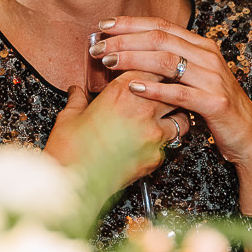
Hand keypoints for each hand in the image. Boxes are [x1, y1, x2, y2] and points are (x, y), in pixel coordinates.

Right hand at [45, 77, 189, 182]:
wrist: (73, 185)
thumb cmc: (69, 150)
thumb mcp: (69, 117)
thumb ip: (78, 99)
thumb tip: (77, 91)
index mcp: (122, 92)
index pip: (153, 67)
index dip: (154, 67)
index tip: (151, 69)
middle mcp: (143, 110)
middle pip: (173, 90)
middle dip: (170, 90)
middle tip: (163, 92)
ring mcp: (153, 135)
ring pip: (182, 118)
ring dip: (174, 116)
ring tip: (162, 118)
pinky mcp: (156, 157)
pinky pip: (170, 144)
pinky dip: (165, 141)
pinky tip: (152, 142)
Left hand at [92, 16, 251, 182]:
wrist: (247, 133)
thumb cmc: (212, 105)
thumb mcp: (192, 77)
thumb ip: (168, 62)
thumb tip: (129, 52)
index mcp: (201, 46)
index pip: (161, 25)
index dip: (130, 23)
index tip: (103, 25)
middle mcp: (208, 56)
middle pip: (159, 39)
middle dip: (124, 40)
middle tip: (98, 46)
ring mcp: (213, 78)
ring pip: (167, 61)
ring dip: (133, 59)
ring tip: (108, 62)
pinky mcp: (215, 102)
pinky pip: (179, 93)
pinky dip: (154, 89)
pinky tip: (133, 87)